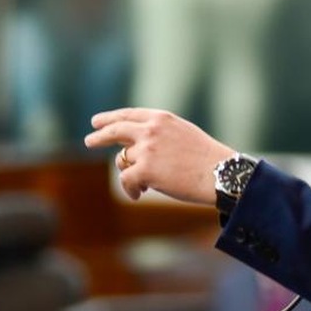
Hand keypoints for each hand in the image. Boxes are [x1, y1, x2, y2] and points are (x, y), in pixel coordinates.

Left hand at [84, 109, 233, 201]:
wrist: (220, 174)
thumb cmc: (208, 159)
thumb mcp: (183, 134)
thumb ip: (160, 135)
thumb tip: (135, 148)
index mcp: (162, 119)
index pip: (129, 115)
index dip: (111, 118)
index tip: (98, 122)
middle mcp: (151, 130)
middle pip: (115, 130)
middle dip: (100, 136)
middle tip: (89, 141)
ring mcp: (146, 149)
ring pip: (123, 161)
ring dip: (129, 173)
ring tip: (140, 186)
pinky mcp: (145, 170)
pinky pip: (126, 179)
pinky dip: (130, 189)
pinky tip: (138, 195)